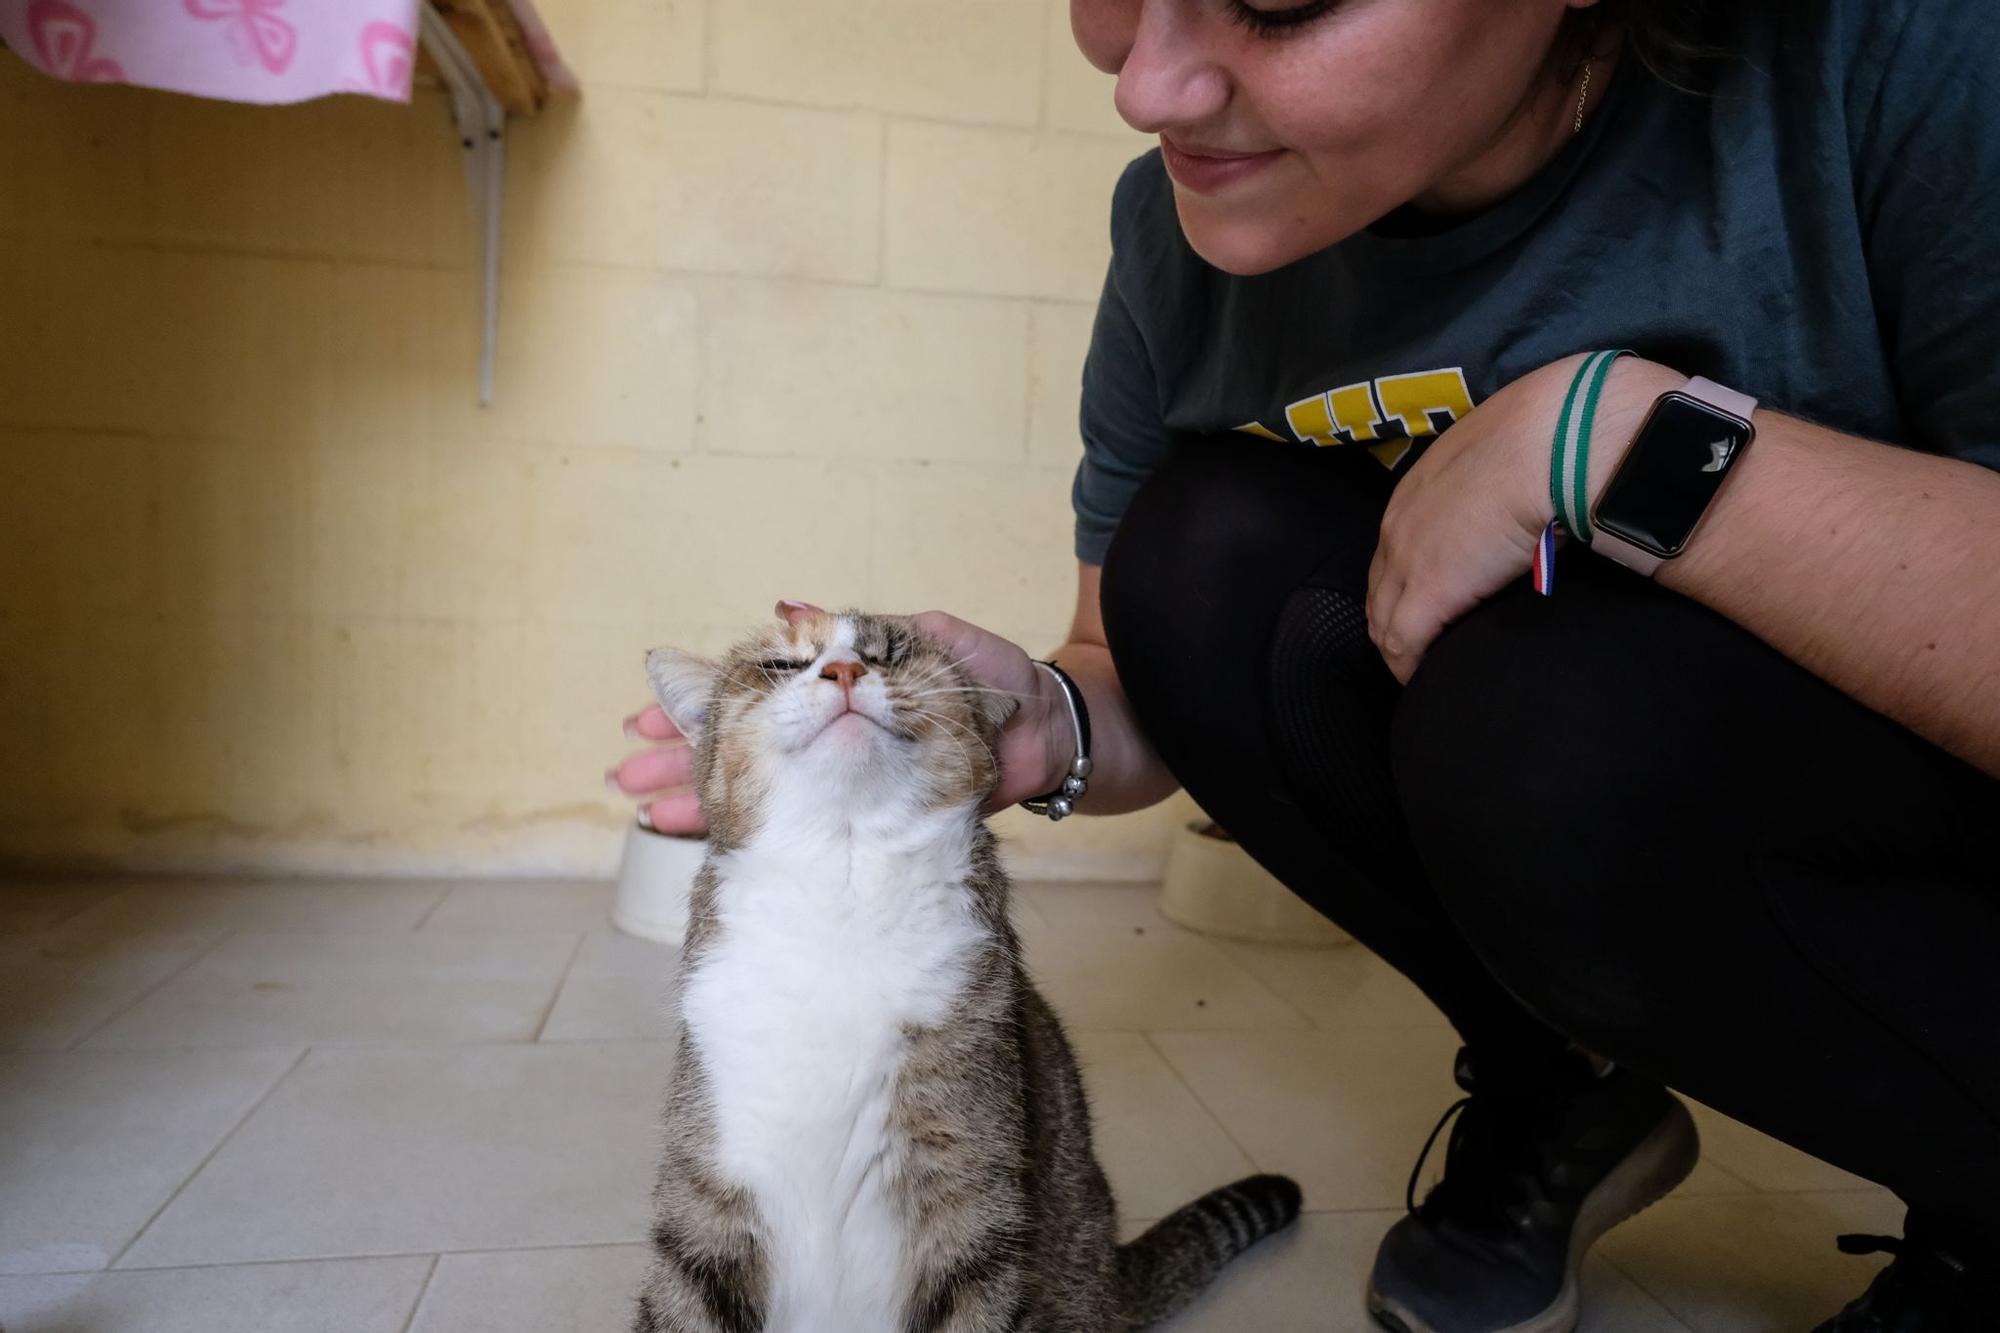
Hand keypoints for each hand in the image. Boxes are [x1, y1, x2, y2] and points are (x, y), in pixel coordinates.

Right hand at [606, 602, 1070, 829]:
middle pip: (744, 749)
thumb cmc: (998, 681)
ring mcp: (849, 784)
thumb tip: (791, 605)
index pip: (756, 696)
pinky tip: (714, 847)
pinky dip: (757, 838)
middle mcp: (836, 739)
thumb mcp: (928, 640)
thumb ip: (862, 632)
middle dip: (683, 758)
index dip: (701, 703)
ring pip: (762, 794)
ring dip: (703, 801)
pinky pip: (804, 830)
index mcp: (843, 690)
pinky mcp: (872, 821)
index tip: (647, 711)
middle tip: (626, 773)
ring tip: (645, 810)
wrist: (1053, 736)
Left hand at [1366, 354, 1677, 682]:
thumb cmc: (1548, 440)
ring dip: (1401, 650)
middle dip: (1395, 621)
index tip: (1428, 606)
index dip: (1406, 583)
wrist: (1552, 442)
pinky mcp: (1427, 592)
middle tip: (1421, 651)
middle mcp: (1399, 526)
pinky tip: (1426, 683)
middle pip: (1380, 589)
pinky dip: (1411, 667)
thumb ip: (1505, 481)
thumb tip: (1537, 495)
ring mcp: (1407, 560)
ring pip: (1384, 621)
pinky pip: (1403, 644)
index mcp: (1418, 492)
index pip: (1395, 550)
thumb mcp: (1511, 457)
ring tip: (1426, 673)